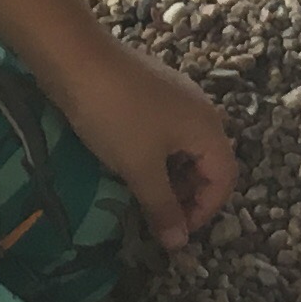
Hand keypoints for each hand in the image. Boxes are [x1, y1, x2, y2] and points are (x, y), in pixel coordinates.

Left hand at [48, 33, 237, 253]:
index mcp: (208, 127)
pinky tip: (128, 161)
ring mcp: (175, 95)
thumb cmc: (115, 115)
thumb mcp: (139, 167)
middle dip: (187, 194)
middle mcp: (200, 108)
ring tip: (140, 192)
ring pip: (184, 147)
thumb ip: (162, 206)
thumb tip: (179, 244)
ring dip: (169, 176)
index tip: (173, 232)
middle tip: (156, 215)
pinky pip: (164, 131)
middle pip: (208, 162)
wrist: (76, 57)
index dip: (204, 211)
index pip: (224, 179)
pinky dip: (154, 154)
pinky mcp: (150, 89)